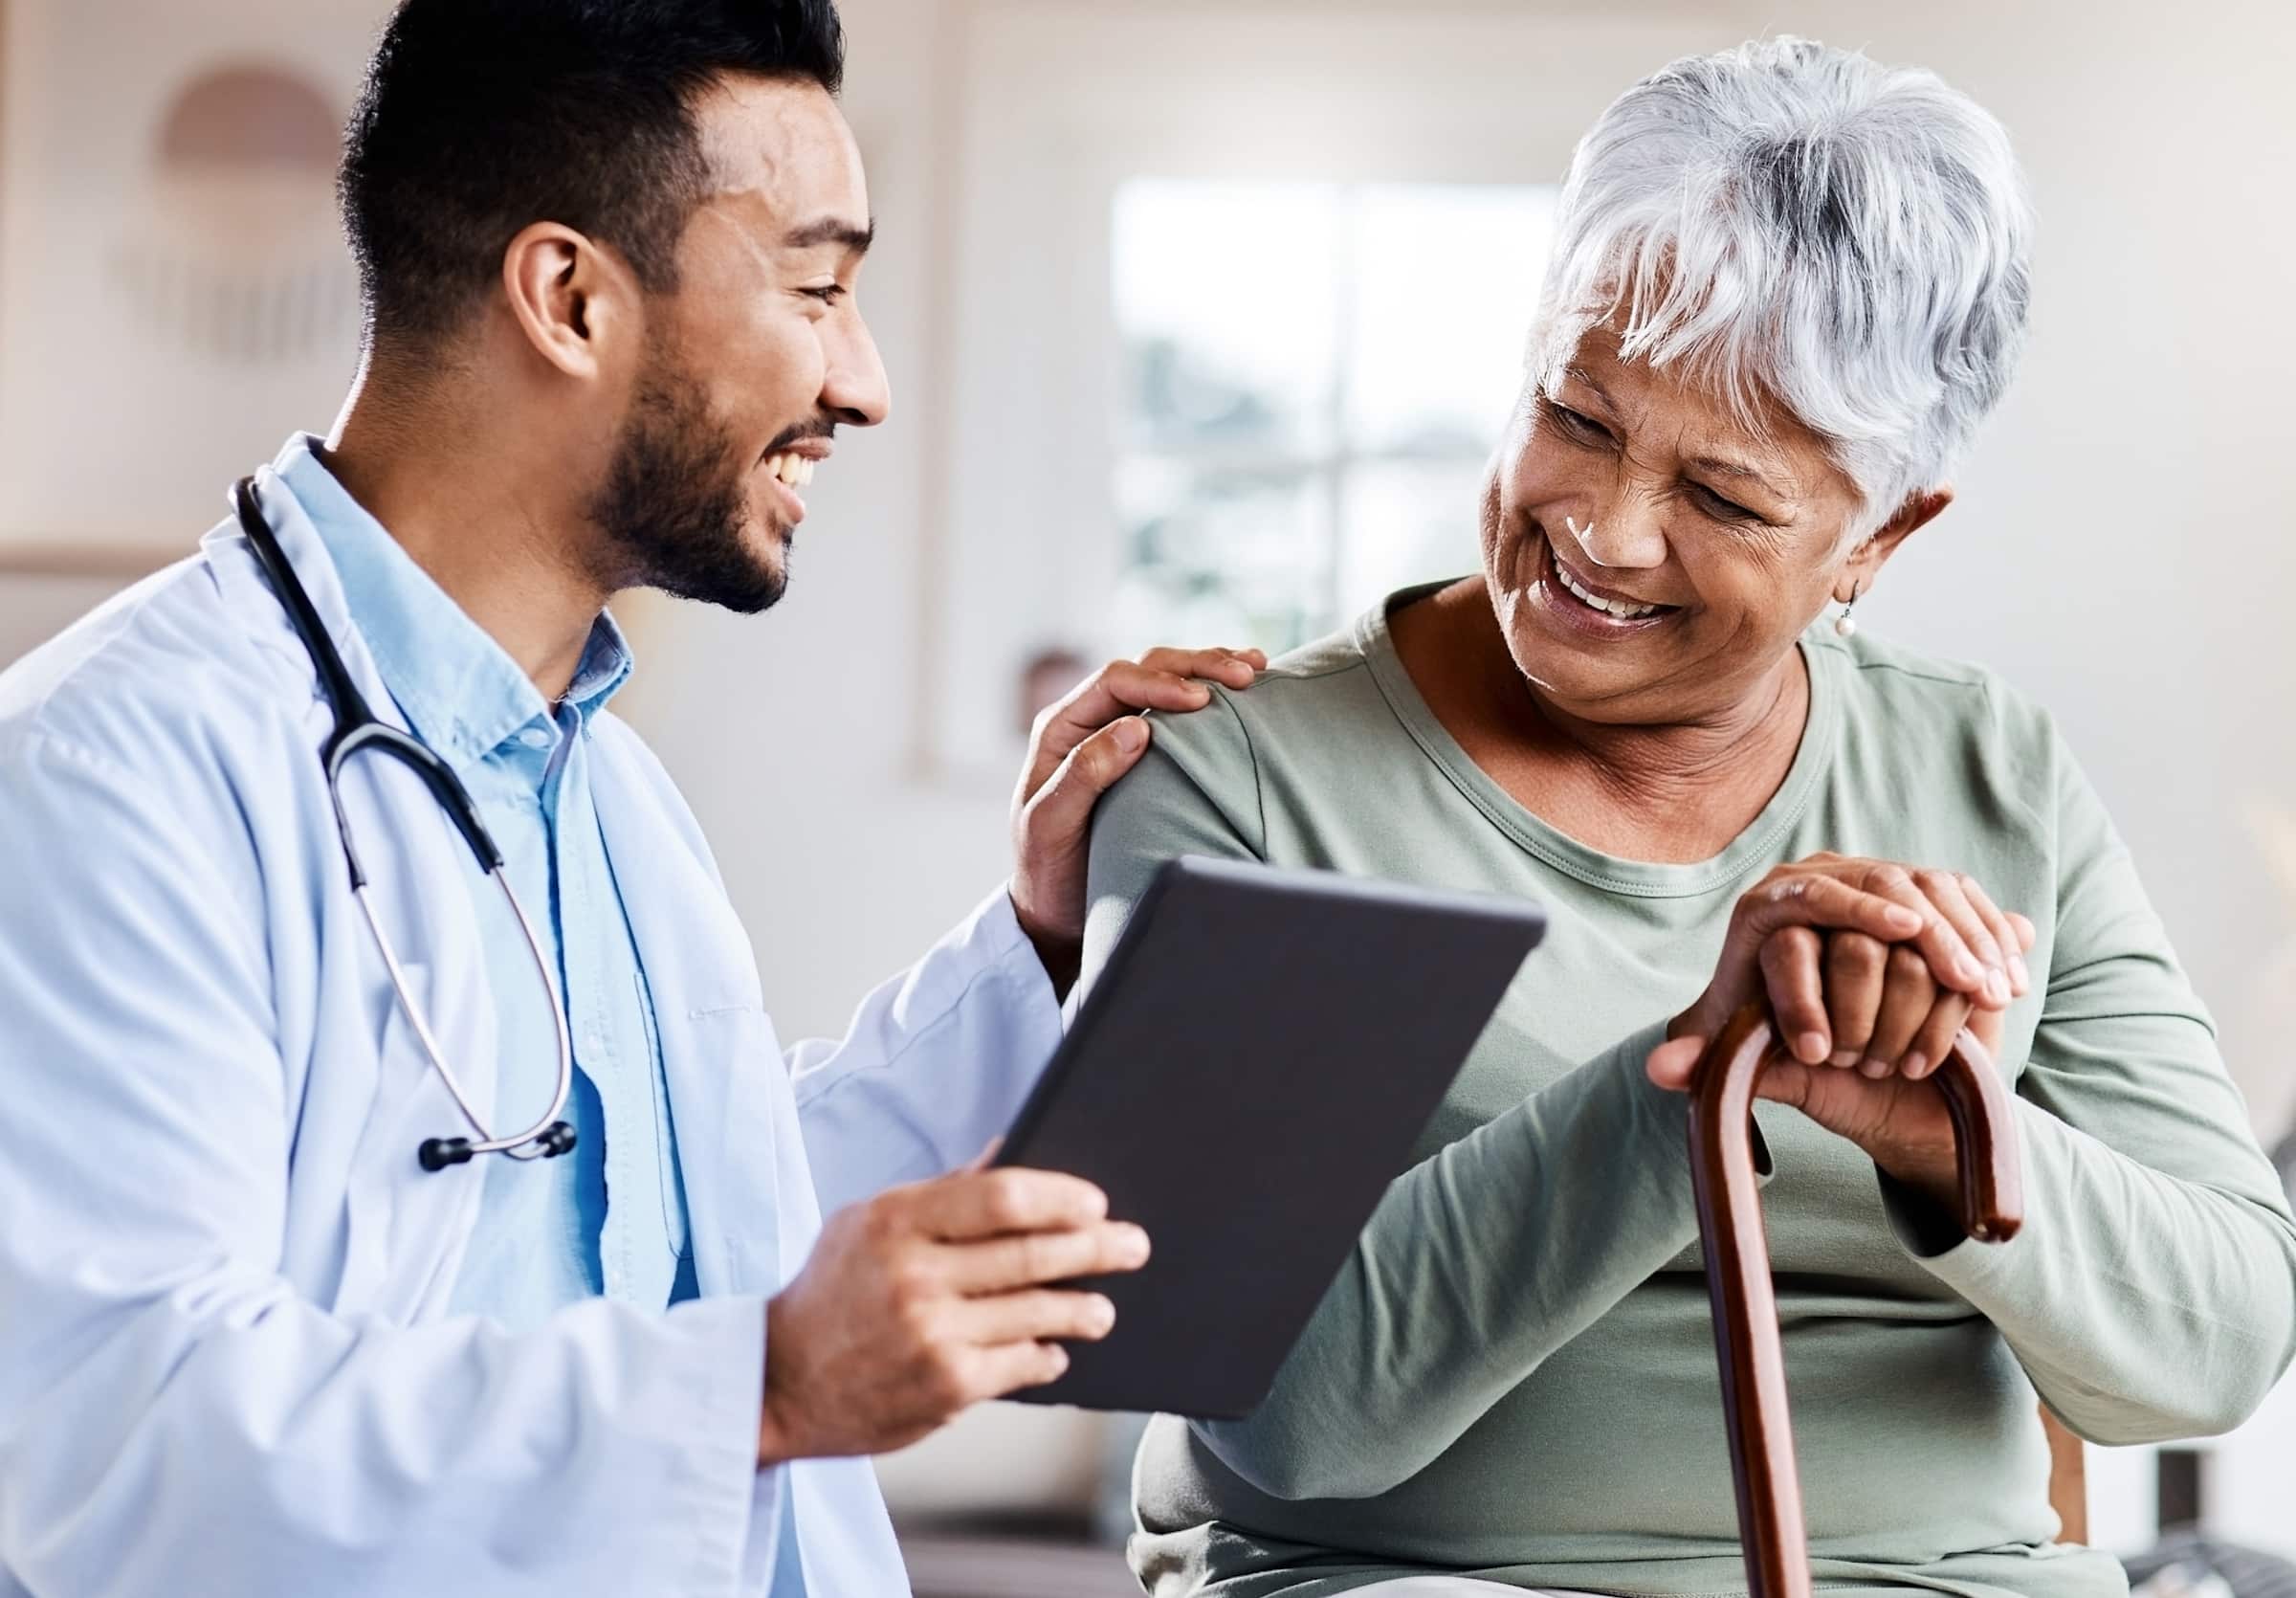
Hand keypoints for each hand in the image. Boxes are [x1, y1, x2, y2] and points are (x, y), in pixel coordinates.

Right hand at [756, 1161, 1151, 1464]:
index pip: (1002, 1196)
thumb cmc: (831, 1293)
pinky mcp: (947, 1387)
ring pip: (1038, 1312)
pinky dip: (1046, 1356)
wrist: (777, 1381)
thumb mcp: (867, 1223)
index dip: (1061, 1196)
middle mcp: (916, 1275)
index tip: (1095, 1203)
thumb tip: (1007, 1152)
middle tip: (1132, 1244)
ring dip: (1083, 1308)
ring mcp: (933, 1334)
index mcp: (897, 1220)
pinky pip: (1021, 1364)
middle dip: (1097, 1247)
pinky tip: (1055, 1351)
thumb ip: (941, 1193)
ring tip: (1101, 1307)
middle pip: (1033, 1252)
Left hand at [1009, 647, 1265, 994]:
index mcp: (1060, 727)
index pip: (1114, 682)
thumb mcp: (1052, 825)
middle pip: (1145, 668)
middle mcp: (1088, 720)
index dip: (1160, 683)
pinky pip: (1176, 712)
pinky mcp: (1142, 752)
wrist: (1053, 907)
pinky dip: (1210, 695)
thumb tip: (1137, 727)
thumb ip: (1085, 773)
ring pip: (1165, 680)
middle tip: (1245, 674)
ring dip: (1209, 670)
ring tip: (1255, 668)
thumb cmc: (1047, 870)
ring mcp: (1115, 732)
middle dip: (1196, 666)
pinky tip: (1244, 694)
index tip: (1202, 700)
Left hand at [1653, 854, 2022, 1078]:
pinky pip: (1964, 900)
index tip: (1900, 934)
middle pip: (1880, 883)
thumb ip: (1708, 1064)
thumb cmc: (1788, 1054)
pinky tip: (2006, 983)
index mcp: (1767, 910)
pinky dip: (1990, 937)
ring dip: (1966, 940)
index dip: (1855, 912)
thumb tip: (1660, 1070)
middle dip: (1927, 932)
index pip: (1807, 896)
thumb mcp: (1749, 1061)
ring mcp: (1876, 881)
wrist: (1843, 1047)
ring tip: (1987, 990)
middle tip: (1961, 977)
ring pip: (1929, 888)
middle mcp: (1819, 880)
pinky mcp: (1925, 895)